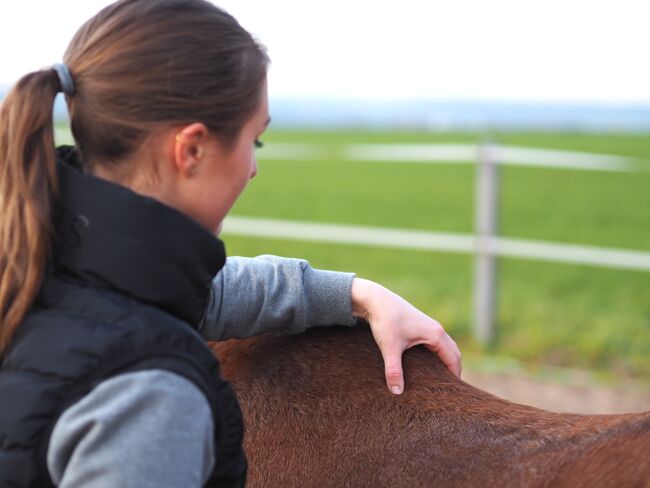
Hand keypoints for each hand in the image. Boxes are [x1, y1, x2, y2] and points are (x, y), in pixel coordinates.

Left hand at [351, 277, 461, 394]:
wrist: (375, 299)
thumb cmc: (384, 320)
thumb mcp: (389, 347)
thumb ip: (394, 370)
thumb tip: (397, 392)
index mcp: (436, 335)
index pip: (454, 361)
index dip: (455, 378)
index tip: (452, 395)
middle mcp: (437, 329)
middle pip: (454, 354)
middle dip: (453, 372)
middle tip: (448, 392)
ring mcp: (430, 326)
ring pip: (446, 348)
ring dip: (446, 362)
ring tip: (440, 381)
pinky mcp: (421, 326)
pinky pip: (437, 343)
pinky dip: (438, 355)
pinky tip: (427, 366)